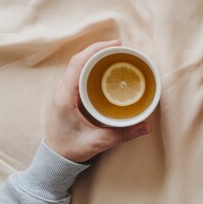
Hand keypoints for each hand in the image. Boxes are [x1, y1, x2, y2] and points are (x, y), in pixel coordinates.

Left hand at [45, 40, 151, 162]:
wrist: (55, 158)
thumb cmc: (71, 149)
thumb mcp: (98, 141)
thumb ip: (123, 134)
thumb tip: (146, 126)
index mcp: (65, 96)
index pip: (78, 63)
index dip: (96, 49)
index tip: (115, 44)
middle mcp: (62, 90)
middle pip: (80, 60)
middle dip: (99, 49)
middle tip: (120, 48)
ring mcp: (64, 91)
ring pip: (79, 65)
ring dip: (95, 56)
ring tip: (115, 54)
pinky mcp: (68, 95)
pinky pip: (79, 73)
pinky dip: (92, 66)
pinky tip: (104, 68)